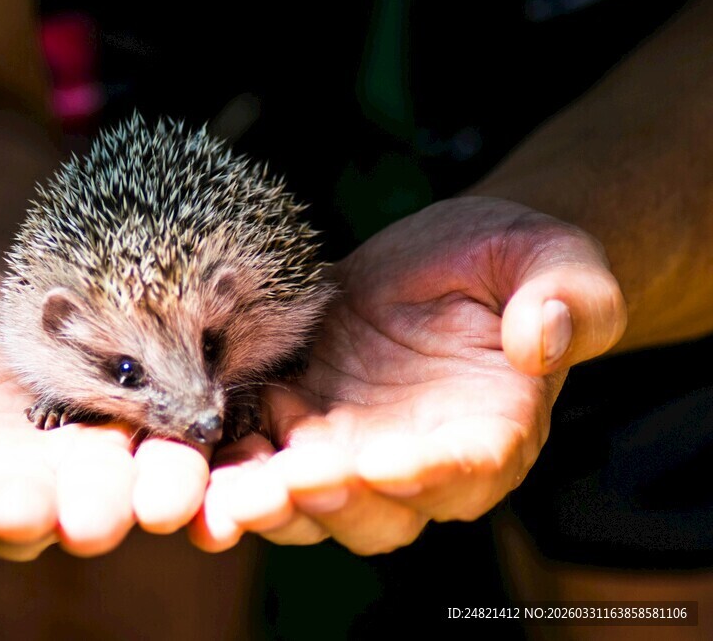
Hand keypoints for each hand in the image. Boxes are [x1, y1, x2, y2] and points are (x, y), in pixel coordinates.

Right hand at [0, 268, 210, 559]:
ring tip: (161, 494)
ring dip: (137, 498)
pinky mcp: (150, 437)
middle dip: (49, 512)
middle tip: (70, 516)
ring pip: (111, 493)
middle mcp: (14, 482)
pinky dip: (191, 466)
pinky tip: (210, 463)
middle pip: (30, 510)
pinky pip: (172, 460)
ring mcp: (87, 465)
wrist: (19, 284)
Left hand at [189, 197, 626, 553]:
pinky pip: (266, 461)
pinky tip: (203, 455)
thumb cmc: (510, 260)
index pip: (463, 471)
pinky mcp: (302, 422)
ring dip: (267, 503)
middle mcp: (419, 461)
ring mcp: (354, 448)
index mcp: (492, 433)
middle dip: (327, 501)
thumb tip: (544, 337)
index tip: (378, 462)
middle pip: (377, 512)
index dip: (422, 475)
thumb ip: (566, 297)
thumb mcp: (550, 258)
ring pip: (311, 505)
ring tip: (225, 492)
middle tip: (280, 482)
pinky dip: (234, 467)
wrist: (444, 256)